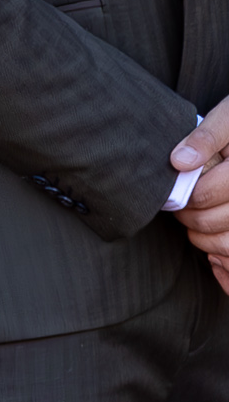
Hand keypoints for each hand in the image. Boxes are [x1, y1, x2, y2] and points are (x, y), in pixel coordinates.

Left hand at [171, 98, 228, 290]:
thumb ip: (207, 136)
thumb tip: (179, 162)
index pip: (206, 193)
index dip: (186, 197)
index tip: (178, 193)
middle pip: (216, 222)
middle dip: (192, 219)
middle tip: (183, 210)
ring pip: (228, 245)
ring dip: (206, 242)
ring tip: (197, 226)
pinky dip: (225, 264)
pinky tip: (216, 255)